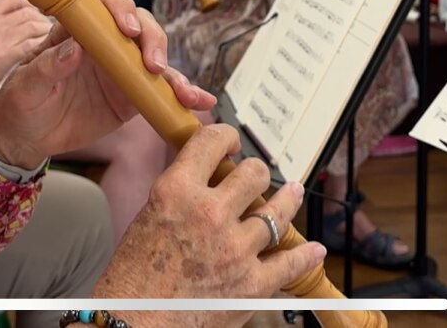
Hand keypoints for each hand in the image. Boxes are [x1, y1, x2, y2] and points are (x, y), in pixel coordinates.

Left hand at [0, 0, 214, 167]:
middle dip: (151, 38)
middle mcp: (103, 42)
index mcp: (76, 29)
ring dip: (173, 70)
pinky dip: (181, 95)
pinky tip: (198, 102)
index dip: (119, 7)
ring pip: (155, 56)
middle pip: (139, 24)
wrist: (26, 136)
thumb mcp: (24, 85)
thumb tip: (74, 48)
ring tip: (183, 91)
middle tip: (152, 63)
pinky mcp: (131, 95)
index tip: (127, 30)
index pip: (102, 1)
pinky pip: (160, 90)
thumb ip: (47, 66)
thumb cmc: (19, 102)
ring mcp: (121, 68)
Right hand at [0, 0, 54, 100]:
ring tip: (51, 41)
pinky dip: (44, 45)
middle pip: (28, 11)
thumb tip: (22, 21)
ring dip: (46, 32)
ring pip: (34, 25)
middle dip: (43, 19)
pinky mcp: (6, 55)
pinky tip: (48, 51)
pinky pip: (34, 43)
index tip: (37, 15)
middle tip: (49, 30)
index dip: (29, 4)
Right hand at [94, 124, 325, 327]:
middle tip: (255, 177)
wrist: (133, 324)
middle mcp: (209, 214)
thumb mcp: (147, 216)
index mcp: (177, 191)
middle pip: (254, 173)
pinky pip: (289, 263)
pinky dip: (305, 255)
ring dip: (287, 200)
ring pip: (277, 211)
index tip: (231, 143)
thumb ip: (180, 194)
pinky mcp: (251, 284)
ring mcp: (235, 249)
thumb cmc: (132, 278)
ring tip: (293, 193)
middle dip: (256, 172)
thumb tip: (206, 178)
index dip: (226, 137)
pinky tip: (314, 249)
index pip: (212, 142)